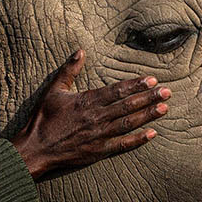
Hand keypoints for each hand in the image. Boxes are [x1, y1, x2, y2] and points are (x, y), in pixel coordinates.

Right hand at [11, 49, 170, 178]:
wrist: (34, 149)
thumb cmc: (43, 119)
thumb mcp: (53, 90)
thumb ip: (69, 71)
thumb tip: (80, 51)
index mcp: (87, 101)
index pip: (117, 90)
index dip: (136, 84)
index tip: (151, 79)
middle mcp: (97, 117)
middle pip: (128, 105)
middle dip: (149, 97)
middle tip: (167, 92)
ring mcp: (99, 135)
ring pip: (129, 123)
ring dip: (148, 115)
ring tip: (165, 108)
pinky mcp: (99, 151)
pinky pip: (122, 145)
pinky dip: (138, 140)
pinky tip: (153, 134)